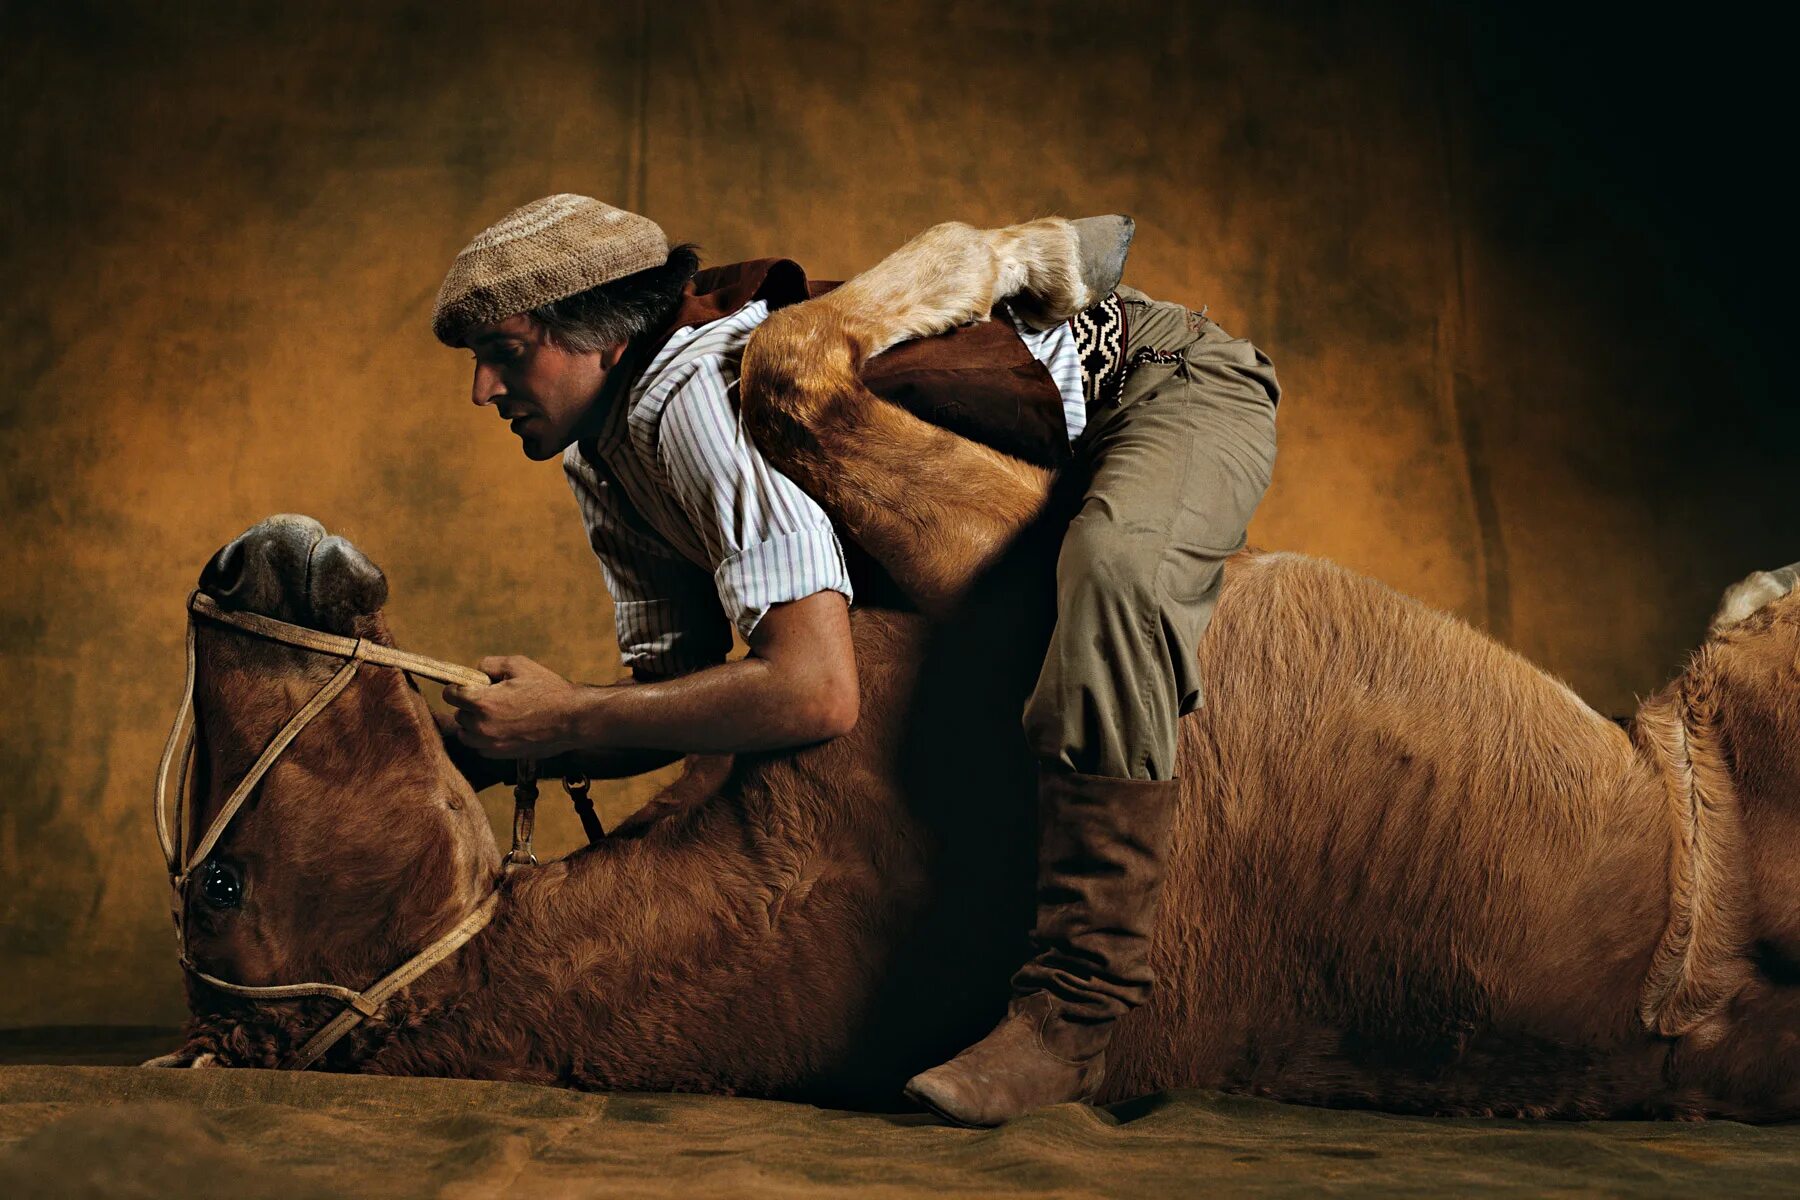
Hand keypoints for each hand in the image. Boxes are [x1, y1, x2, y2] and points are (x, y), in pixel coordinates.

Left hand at [442, 655, 584, 757]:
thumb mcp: (519, 664)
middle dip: (469, 705)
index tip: (469, 686)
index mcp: (483, 701)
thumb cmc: (548, 689)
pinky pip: (480, 748)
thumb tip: (476, 672)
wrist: (572, 719)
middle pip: (458, 714)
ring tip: (493, 715)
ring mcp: (491, 743)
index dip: (458, 687)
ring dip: (473, 724)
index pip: (450, 694)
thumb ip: (490, 664)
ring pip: (466, 734)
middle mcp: (482, 726)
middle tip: (490, 699)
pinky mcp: (501, 755)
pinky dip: (484, 739)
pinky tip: (502, 728)